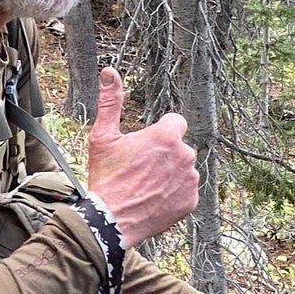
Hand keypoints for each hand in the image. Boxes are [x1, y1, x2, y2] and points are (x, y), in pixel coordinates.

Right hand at [86, 67, 199, 248]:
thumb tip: (109, 73)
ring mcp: (190, 180)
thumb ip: (111, 102)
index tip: (145, 147)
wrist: (110, 220)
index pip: (175, 123)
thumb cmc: (106, 178)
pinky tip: (154, 199)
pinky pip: (186, 191)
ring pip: (183, 169)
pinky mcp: (191, 201)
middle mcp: (185, 155)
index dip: (159, 134)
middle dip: (165, 155)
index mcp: (167, 136)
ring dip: (170, 174)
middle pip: (179, 147)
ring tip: (146, 186)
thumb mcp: (103, 137)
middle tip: (141, 169)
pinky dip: (174, 194)